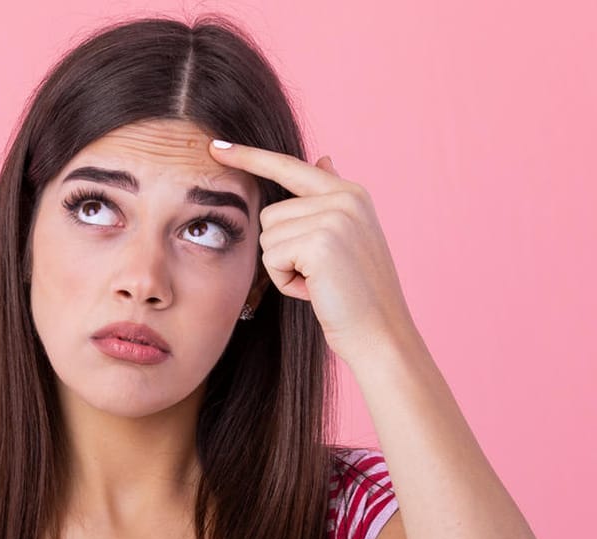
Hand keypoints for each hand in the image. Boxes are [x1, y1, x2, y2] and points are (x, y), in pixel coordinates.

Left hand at [210, 139, 414, 353]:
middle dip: (282, 251)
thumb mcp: (347, 237)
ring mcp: (334, 217)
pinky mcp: (320, 242)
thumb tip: (322, 158)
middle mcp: (344, 197)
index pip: (289, 166)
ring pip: (267, 236)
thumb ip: (328, 199)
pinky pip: (271, 258)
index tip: (216, 147)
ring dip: (283, 268)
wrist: (380, 334)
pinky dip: (284, 282)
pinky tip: (315, 291)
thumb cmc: (358, 295)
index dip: (250, 157)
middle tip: (318, 275)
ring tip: (319, 283)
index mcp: (350, 193)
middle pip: (270, 213)